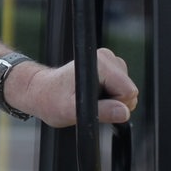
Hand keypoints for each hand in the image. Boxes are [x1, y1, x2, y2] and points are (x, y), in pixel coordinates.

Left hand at [9, 48, 138, 126]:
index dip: (115, 105)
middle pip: (129, 90)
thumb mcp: (72, 111)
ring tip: (89, 99)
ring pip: (126, 89)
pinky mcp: (107, 66)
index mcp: (100, 64)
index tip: (96, 105)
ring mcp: (107, 60)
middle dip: (114, 102)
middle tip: (90, 104)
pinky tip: (92, 95)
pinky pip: (120, 87)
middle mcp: (106, 57)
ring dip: (112, 99)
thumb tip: (124, 112)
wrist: (41, 91)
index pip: (128, 91)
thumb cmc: (51, 100)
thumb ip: (101, 112)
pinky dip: (110, 95)